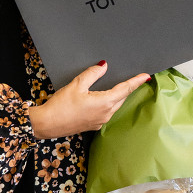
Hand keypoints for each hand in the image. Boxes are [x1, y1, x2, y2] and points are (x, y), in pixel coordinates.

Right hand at [28, 62, 150, 139]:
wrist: (47, 124)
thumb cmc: (60, 106)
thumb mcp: (76, 85)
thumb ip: (92, 74)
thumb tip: (103, 66)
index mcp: (105, 103)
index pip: (125, 89)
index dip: (136, 81)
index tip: (145, 76)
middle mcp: (106, 114)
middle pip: (121, 98)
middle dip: (127, 88)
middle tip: (133, 79)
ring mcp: (100, 121)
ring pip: (114, 106)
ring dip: (117, 96)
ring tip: (117, 87)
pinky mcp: (93, 125)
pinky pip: (105, 112)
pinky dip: (107, 104)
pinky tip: (100, 99)